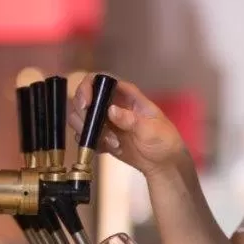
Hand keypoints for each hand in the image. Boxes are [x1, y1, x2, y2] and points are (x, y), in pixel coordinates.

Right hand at [66, 72, 186, 177]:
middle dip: (84, 115)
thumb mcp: (151, 129)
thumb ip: (131, 120)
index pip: (99, 80)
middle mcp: (111, 104)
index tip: (86, 105)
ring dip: (88, 131)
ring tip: (111, 143)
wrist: (163, 163)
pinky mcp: (101, 137)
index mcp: (125, 95)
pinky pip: (85, 136)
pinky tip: (106, 149)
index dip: (87, 88)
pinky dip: (90, 143)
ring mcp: (104, 121)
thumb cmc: (163, 140)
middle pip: (83, 99)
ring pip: (80, 118)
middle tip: (97, 130)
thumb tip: (111, 110)